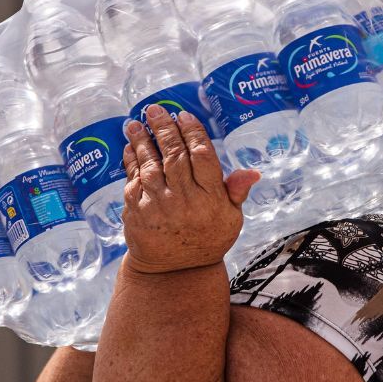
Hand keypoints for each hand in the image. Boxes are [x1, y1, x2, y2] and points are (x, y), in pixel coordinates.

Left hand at [121, 104, 259, 273]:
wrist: (175, 272)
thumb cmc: (207, 239)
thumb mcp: (230, 219)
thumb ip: (236, 192)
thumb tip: (252, 172)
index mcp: (211, 198)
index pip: (203, 156)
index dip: (193, 132)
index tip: (184, 116)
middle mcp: (185, 200)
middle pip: (174, 155)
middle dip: (164, 128)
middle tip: (156, 109)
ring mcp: (159, 205)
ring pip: (150, 164)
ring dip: (142, 141)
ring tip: (135, 122)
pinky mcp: (137, 212)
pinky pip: (133, 180)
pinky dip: (131, 161)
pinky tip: (130, 147)